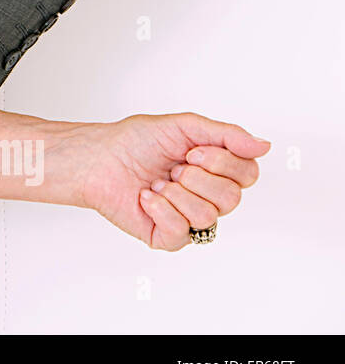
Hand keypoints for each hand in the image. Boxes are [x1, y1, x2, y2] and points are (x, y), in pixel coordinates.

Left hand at [70, 112, 270, 249]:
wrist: (98, 158)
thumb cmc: (136, 141)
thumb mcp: (184, 126)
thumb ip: (226, 135)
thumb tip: (265, 146)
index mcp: (216, 172)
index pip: (249, 175)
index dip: (222, 162)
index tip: (192, 151)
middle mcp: (207, 197)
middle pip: (232, 198)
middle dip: (197, 177)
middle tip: (172, 168)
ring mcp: (189, 220)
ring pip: (207, 214)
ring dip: (176, 192)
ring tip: (156, 182)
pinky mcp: (167, 237)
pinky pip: (181, 232)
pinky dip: (160, 209)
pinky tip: (145, 197)